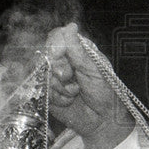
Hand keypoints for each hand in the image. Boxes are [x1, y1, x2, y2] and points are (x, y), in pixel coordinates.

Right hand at [44, 23, 133, 148]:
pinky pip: (43, 91)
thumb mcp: (95, 70)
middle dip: (59, 69)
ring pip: (43, 74)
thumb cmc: (105, 93)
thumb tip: (70, 26)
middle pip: (46, 55)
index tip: (59, 55)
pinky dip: (57, 98)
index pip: (57, 37)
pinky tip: (69, 101)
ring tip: (76, 93)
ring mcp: (54, 77)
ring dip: (60, 86)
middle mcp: (64, 61)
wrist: (103, 121)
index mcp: (77, 50)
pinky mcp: (48, 94)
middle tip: (71, 78)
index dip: (55, 45)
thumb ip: (79, 51)